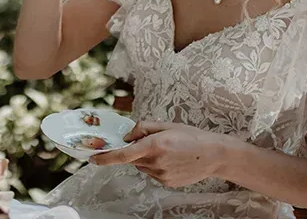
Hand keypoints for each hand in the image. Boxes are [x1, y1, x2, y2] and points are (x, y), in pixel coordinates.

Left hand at [89, 121, 226, 187]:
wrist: (214, 155)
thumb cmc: (191, 136)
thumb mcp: (166, 125)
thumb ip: (143, 128)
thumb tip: (126, 136)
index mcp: (154, 145)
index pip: (123, 154)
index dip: (105, 157)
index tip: (92, 159)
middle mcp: (156, 162)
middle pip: (133, 159)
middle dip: (134, 151)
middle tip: (152, 142)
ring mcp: (161, 175)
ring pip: (142, 166)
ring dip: (146, 158)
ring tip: (167, 151)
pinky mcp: (167, 183)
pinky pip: (152, 173)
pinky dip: (155, 166)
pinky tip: (172, 160)